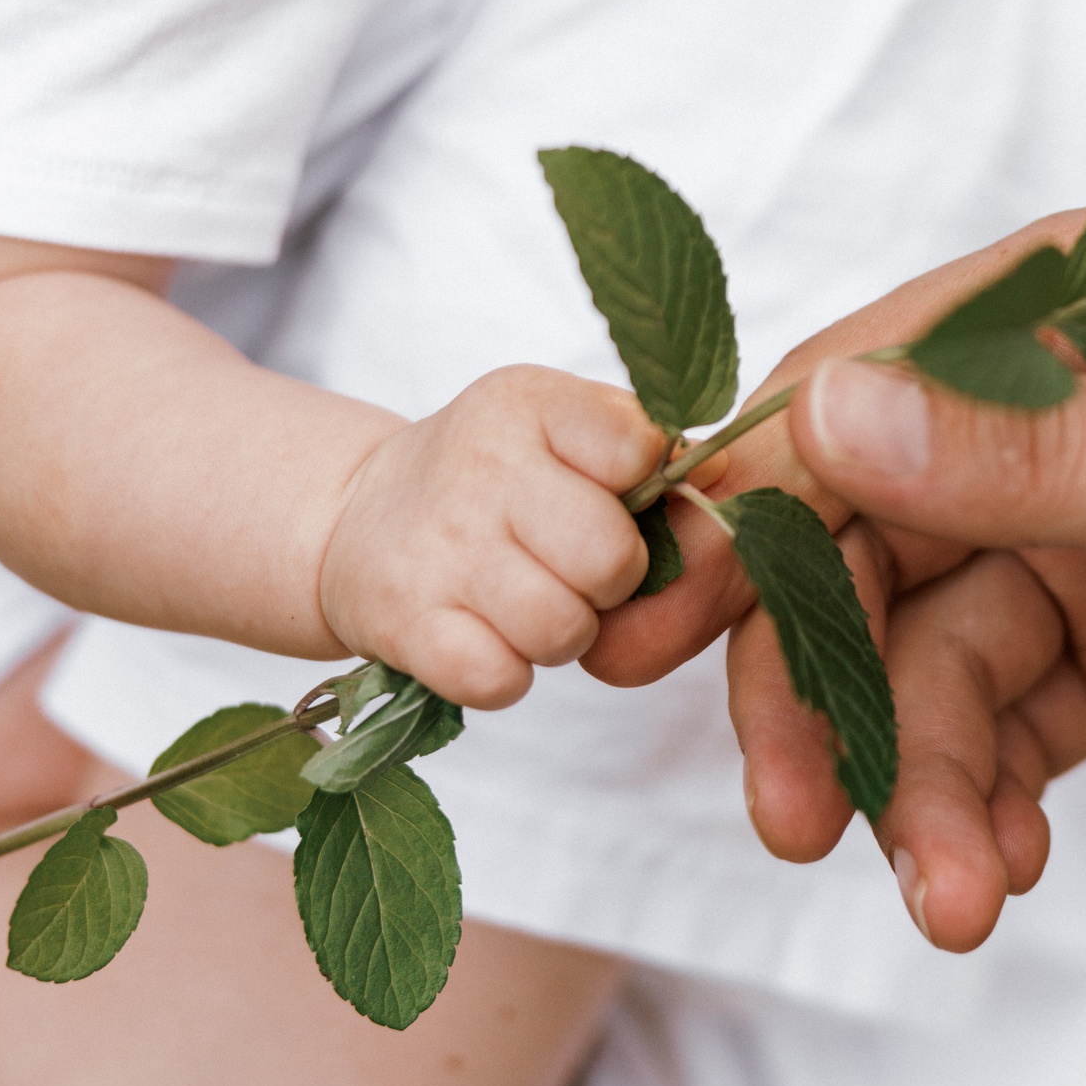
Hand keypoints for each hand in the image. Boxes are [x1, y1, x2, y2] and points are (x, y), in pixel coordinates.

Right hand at [319, 364, 669, 708]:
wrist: (357, 515)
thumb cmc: (494, 472)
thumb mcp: (560, 423)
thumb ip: (644, 442)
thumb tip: (729, 468)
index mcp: (531, 405)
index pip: (639, 454)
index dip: (644, 492)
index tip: (612, 497)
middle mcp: (481, 468)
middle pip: (611, 559)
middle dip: (613, 580)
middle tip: (578, 570)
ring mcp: (439, 550)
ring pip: (563, 629)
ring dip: (564, 632)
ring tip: (534, 600)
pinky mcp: (404, 625)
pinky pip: (500, 680)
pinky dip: (508, 673)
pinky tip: (490, 635)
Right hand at [726, 232, 1085, 947]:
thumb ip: (1037, 453)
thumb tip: (823, 417)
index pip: (868, 391)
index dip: (751, 506)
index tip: (644, 621)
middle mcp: (1078, 411)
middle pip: (878, 542)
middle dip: (823, 679)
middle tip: (787, 813)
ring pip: (943, 656)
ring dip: (922, 774)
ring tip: (950, 890)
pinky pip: (1016, 721)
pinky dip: (990, 794)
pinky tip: (997, 864)